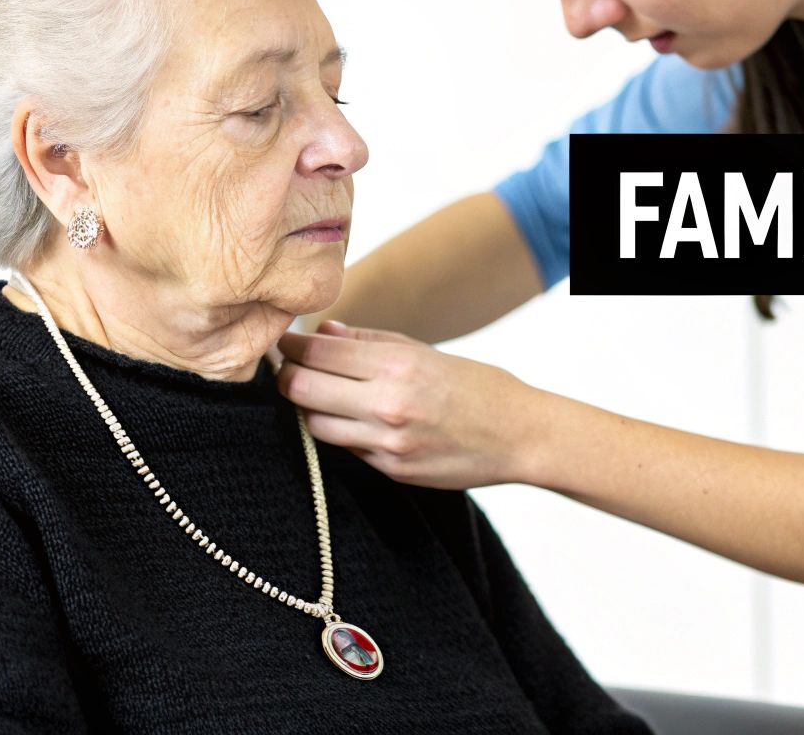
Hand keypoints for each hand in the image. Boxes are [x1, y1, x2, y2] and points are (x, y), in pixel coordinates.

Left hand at [275, 321, 552, 489]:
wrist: (519, 436)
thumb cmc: (475, 385)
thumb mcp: (425, 352)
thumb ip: (369, 342)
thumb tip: (321, 332)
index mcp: (398, 366)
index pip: (317, 353)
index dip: (290, 345)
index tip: (284, 340)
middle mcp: (388, 405)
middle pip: (301, 390)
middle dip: (286, 376)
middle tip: (286, 368)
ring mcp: (388, 443)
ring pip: (314, 425)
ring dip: (308, 408)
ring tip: (317, 394)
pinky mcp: (392, 470)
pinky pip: (345, 448)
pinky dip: (339, 431)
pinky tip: (350, 419)